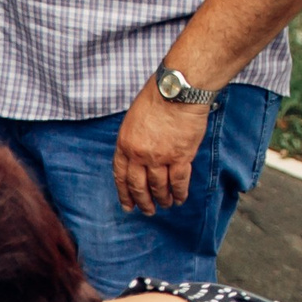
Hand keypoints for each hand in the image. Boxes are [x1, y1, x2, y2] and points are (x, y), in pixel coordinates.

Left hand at [114, 84, 212, 216]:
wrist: (178, 91)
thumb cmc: (158, 97)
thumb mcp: (134, 118)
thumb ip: (134, 138)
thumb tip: (138, 154)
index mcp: (125, 144)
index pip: (121, 175)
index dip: (124, 193)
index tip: (128, 205)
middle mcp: (139, 155)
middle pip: (138, 186)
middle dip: (143, 201)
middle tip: (147, 211)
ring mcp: (159, 158)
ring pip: (159, 187)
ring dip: (162, 199)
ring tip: (165, 205)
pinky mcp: (180, 157)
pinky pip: (178, 182)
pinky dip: (179, 193)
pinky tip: (180, 199)